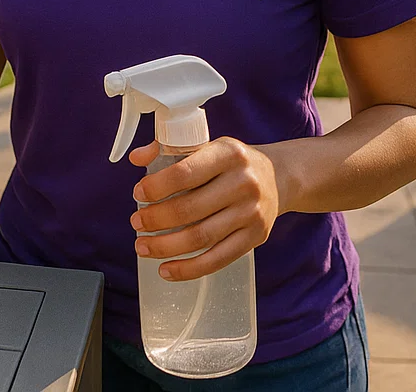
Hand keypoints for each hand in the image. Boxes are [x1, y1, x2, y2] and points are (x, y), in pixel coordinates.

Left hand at [128, 138, 281, 282]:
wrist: (279, 177)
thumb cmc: (233, 163)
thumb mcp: (209, 146)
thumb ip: (172, 149)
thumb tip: (136, 157)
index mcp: (228, 154)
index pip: (185, 172)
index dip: (157, 186)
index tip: (138, 193)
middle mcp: (243, 182)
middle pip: (190, 209)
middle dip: (155, 219)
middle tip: (136, 222)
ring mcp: (251, 212)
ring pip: (201, 237)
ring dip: (165, 246)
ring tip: (142, 246)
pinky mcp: (256, 237)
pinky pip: (218, 259)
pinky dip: (189, 269)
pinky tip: (166, 270)